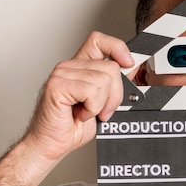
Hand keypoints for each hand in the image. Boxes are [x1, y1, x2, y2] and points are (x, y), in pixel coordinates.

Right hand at [23, 31, 133, 161]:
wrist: (52, 144)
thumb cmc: (73, 127)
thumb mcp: (104, 103)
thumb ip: (115, 85)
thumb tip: (133, 70)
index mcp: (80, 66)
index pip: (99, 40)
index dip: (118, 47)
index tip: (129, 63)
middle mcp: (70, 66)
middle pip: (111, 67)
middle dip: (115, 94)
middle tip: (102, 110)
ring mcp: (61, 73)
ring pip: (104, 80)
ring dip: (102, 104)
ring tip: (88, 113)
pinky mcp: (57, 85)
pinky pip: (92, 91)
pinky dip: (92, 108)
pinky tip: (80, 114)